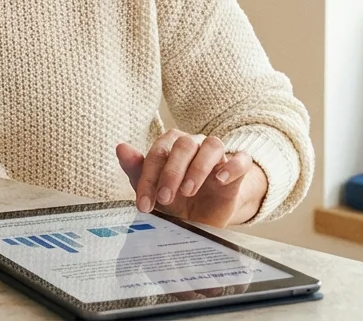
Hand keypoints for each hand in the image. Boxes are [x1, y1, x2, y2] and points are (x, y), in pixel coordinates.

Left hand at [116, 130, 266, 226]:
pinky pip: (242, 160)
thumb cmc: (174, 198)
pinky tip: (220, 180)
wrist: (203, 218)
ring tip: (188, 190)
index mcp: (170, 145)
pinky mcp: (238, 170)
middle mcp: (194, 144)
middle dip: (171, 172)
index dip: (148, 178)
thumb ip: (136, 169)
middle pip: (183, 145)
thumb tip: (120, 148)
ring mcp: (217, 155)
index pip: (158, 153)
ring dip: (198, 168)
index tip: (144, 204)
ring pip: (212, 146)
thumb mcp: (152, 189)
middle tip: (165, 198)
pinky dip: (232, 166)